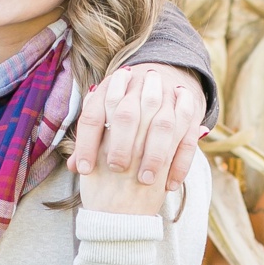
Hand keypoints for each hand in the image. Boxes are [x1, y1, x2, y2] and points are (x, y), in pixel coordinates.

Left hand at [70, 63, 205, 192]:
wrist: (162, 79)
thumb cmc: (124, 113)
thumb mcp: (105, 117)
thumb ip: (91, 142)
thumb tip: (74, 166)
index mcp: (110, 89)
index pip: (93, 116)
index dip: (86, 143)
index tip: (85, 170)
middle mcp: (138, 89)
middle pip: (126, 115)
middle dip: (121, 144)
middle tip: (116, 169)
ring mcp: (167, 99)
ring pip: (162, 125)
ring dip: (154, 154)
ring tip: (145, 180)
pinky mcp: (189, 112)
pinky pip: (188, 137)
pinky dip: (180, 163)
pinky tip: (169, 185)